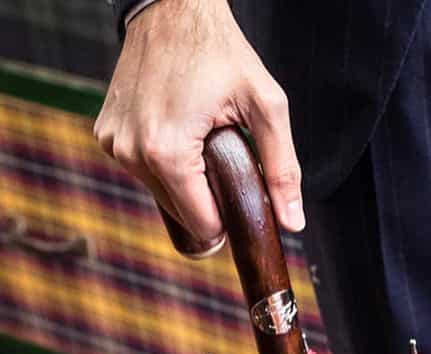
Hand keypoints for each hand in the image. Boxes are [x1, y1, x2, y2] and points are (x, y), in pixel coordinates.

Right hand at [94, 0, 303, 250]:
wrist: (173, 7)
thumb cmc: (220, 51)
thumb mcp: (266, 106)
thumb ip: (282, 169)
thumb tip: (293, 223)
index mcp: (168, 152)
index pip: (201, 225)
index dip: (227, 221)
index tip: (239, 199)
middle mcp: (133, 152)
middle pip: (180, 214)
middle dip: (206, 200)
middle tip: (223, 163)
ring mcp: (114, 143)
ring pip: (160, 195)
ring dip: (185, 182)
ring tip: (201, 143)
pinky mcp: (106, 133)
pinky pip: (142, 170)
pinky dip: (162, 164)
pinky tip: (178, 132)